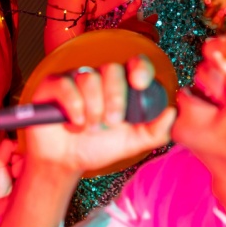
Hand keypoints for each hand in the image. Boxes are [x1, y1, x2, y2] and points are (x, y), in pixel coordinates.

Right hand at [22, 55, 175, 175]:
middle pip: (113, 69)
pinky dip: (73, 107)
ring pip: (89, 78)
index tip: (139, 83)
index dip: (140, 68)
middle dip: (115, 98)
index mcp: (122, 86)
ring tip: (90, 127)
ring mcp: (76, 78)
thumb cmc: (98, 148)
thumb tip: (172, 112)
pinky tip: (73, 123)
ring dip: (93, 109)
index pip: (136, 64)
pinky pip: (66, 85)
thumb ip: (155, 131)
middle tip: (112, 122)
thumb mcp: (132, 143)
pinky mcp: (54, 84)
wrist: (66, 162)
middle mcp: (100, 77)